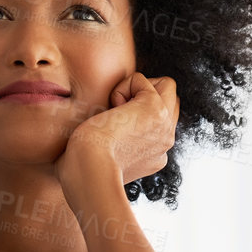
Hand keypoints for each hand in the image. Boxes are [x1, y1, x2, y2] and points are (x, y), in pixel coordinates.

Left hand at [54, 72, 178, 194]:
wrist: (89, 172)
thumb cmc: (82, 170)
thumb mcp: (103, 158)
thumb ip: (113, 143)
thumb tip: (104, 124)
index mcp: (155, 155)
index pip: (159, 120)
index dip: (138, 111)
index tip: (115, 129)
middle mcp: (165, 141)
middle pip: (169, 100)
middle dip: (144, 95)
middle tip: (118, 114)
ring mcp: (164, 126)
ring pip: (165, 85)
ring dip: (135, 89)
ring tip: (116, 111)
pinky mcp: (155, 109)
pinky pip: (141, 79)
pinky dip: (121, 87)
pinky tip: (111, 111)